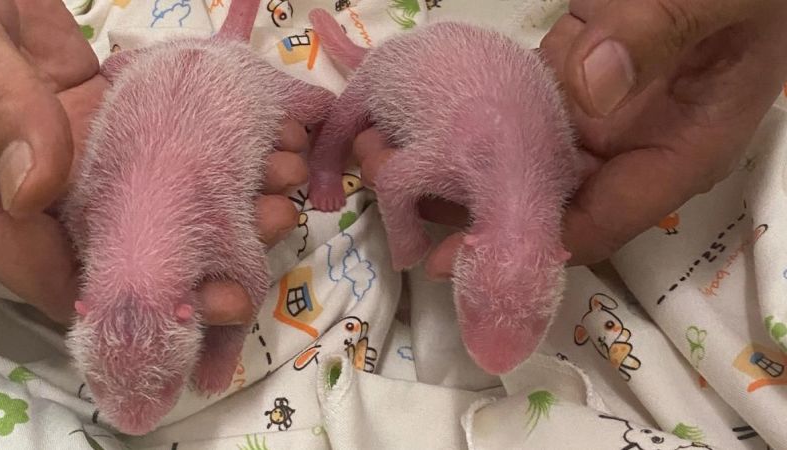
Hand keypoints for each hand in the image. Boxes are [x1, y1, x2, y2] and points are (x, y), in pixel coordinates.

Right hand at [0, 0, 305, 324]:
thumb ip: (2, 119)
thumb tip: (36, 191)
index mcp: (3, 207)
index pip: (63, 279)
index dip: (136, 304)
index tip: (203, 306)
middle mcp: (56, 195)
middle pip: (137, 248)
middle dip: (209, 256)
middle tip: (268, 234)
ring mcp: (97, 157)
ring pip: (172, 198)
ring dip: (236, 199)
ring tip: (283, 185)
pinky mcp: (126, 121)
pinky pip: (186, 146)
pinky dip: (233, 148)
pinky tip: (274, 142)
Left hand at [355, 0, 786, 276]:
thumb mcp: (718, 0)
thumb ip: (660, 33)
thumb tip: (589, 89)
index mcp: (674, 154)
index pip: (593, 226)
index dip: (523, 247)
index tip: (453, 256)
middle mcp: (625, 150)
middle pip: (539, 201)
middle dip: (466, 208)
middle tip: (390, 193)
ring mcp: (593, 115)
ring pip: (515, 158)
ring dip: (452, 163)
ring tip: (381, 156)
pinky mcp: (567, 78)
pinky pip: (511, 109)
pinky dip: (465, 117)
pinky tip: (414, 118)